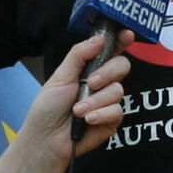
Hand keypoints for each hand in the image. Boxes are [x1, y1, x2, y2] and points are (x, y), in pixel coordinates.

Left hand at [20, 35, 128, 165]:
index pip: (112, 50)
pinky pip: (117, 111)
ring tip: (77, 110)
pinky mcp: (112, 121)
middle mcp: (103, 83)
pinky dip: (101, 114)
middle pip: (122, 66)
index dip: (122, 40)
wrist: (46, 138)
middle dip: (107, 73)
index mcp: (90, 68)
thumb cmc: (48, 107)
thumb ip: (79, 55)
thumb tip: (99, 38)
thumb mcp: (60, 76)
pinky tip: (87, 120)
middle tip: (91, 82)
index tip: (127, 34)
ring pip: (118, 90)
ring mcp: (108, 102)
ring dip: (95, 100)